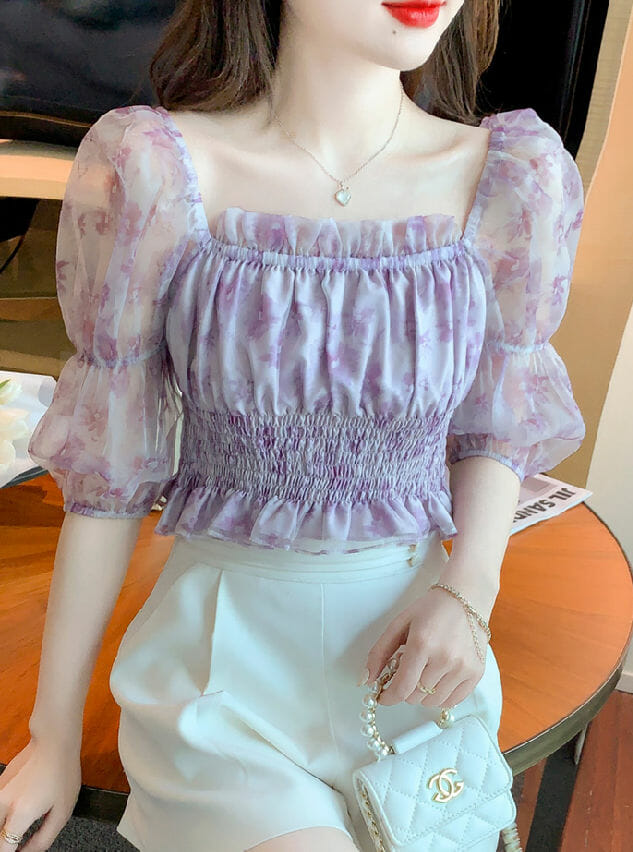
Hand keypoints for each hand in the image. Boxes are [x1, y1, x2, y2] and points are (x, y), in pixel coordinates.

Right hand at [0, 736, 81, 851]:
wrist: (54, 742)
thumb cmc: (62, 772)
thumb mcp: (62, 812)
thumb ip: (43, 840)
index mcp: (20, 813)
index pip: (3, 848)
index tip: (19, 851)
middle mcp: (3, 804)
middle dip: (7, 843)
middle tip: (24, 839)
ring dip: (5, 829)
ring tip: (22, 827)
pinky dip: (5, 814)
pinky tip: (22, 808)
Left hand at [364, 586, 488, 707]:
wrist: (467, 598)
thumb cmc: (430, 609)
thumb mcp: (399, 624)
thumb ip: (379, 652)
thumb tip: (366, 680)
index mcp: (422, 643)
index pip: (402, 688)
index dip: (388, 697)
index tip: (382, 696)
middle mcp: (445, 658)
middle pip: (416, 697)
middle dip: (405, 688)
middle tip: (407, 670)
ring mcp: (463, 668)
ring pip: (433, 702)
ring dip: (422, 693)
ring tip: (424, 670)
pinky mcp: (476, 674)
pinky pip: (452, 701)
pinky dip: (440, 696)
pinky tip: (437, 677)